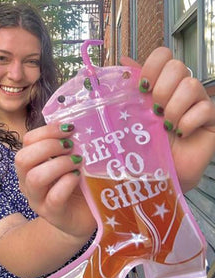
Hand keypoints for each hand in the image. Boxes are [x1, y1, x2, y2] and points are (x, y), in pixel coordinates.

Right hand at [15, 123, 95, 238]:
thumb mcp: (69, 161)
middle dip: (49, 146)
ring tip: (78, 162)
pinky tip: (78, 178)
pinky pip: (54, 197)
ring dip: (59, 164)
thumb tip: (76, 124)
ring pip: (35, 178)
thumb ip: (67, 145)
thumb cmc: (75, 184)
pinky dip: (68, 183)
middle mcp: (28, 182)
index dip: (48, 131)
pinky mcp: (52, 214)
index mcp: (31, 164)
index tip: (70, 129)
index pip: (28, 140)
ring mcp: (37, 200)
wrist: (82, 215)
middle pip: (23, 158)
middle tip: (71, 147)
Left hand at [121, 47, 214, 191]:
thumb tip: (123, 60)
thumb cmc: (145, 143)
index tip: (142, 88)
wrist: (158, 171)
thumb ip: (130, 87)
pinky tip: (180, 134)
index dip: (152, 66)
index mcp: (160, 84)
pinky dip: (187, 123)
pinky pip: (205, 108)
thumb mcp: (133, 113)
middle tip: (154, 111)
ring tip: (165, 126)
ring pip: (192, 85)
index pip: (163, 55)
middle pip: (178, 67)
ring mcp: (197, 102)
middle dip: (161, 90)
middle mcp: (180, 89)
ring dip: (173, 108)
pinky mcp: (211, 119)